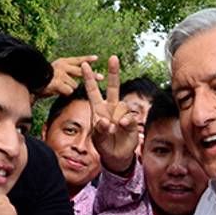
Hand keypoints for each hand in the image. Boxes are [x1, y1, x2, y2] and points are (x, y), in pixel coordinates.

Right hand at [46, 55, 100, 96]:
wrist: (29, 85)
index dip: (87, 59)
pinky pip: (68, 91)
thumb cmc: (43, 82)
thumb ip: (66, 74)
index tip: (97, 58)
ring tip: (58, 89)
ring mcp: (59, 73)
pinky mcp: (57, 82)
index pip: (77, 60)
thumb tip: (79, 78)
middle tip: (102, 77)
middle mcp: (61, 66)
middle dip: (93, 75)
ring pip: (74, 85)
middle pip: (81, 71)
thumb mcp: (56, 74)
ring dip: (69, 89)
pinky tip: (56, 91)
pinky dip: (64, 94)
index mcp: (62, 62)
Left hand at [84, 56, 137, 173]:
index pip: (93, 91)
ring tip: (114, 129)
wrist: (117, 156)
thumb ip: (100, 130)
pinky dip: (125, 122)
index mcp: (98, 110)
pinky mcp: (131, 120)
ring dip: (117, 116)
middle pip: (113, 87)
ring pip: (121, 105)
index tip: (84, 65)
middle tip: (113, 57)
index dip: (88, 78)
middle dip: (113, 72)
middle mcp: (110, 108)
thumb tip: (106, 121)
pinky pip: (129, 116)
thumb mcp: (97, 139)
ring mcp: (121, 113)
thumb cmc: (104, 145)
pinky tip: (122, 127)